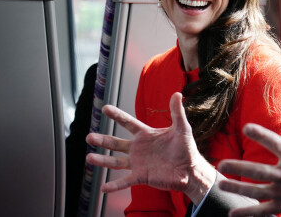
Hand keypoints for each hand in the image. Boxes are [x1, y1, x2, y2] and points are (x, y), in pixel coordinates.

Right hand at [86, 92, 215, 204]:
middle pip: (116, 143)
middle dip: (102, 139)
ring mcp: (138, 163)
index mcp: (146, 135)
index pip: (128, 122)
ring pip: (115, 161)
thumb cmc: (187, 149)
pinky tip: (104, 187)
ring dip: (102, 160)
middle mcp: (139, 148)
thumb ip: (177, 112)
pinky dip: (114, 185)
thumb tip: (177, 93)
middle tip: (89, 136)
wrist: (191, 170)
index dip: (117, 115)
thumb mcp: (182, 128)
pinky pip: (124, 181)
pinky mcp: (141, 176)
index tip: (105, 108)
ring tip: (89, 157)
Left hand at [218, 100, 280, 216]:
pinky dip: (247, 213)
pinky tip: (233, 212)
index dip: (260, 134)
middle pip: (257, 170)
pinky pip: (262, 211)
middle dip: (238, 167)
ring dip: (237, 187)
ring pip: (255, 191)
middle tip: (221, 164)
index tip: (245, 128)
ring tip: (221, 183)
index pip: (274, 143)